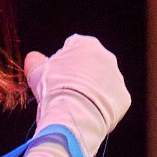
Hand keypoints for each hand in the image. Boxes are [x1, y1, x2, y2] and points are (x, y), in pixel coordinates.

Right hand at [25, 35, 130, 154]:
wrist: (74, 113)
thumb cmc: (54, 88)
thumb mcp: (36, 71)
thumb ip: (35, 61)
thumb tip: (33, 58)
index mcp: (86, 44)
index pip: (72, 49)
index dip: (62, 65)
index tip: (56, 78)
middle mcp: (106, 56)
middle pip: (90, 67)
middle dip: (79, 78)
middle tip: (66, 93)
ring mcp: (117, 77)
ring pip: (102, 84)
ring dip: (92, 92)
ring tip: (77, 106)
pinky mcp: (123, 97)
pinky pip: (111, 102)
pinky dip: (101, 107)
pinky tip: (89, 113)